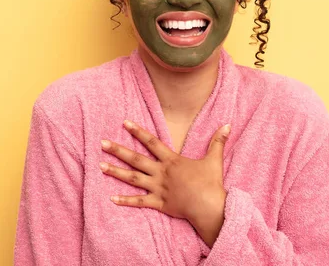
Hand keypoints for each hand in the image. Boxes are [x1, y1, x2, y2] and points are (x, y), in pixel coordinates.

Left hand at [100, 120, 230, 244]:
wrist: (209, 207)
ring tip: (100, 166)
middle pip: (136, 159)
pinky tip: (111, 198)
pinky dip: (125, 201)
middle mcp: (161, 172)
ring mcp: (158, 188)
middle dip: (118, 150)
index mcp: (172, 160)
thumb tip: (228, 125)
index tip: (124, 123)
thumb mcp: (214, 159)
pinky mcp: (159, 203)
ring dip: (116, 172)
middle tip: (102, 142)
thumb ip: (218, 141)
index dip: (138, 131)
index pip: (152, 142)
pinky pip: (139, 202)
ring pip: (133, 179)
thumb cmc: (211, 183)